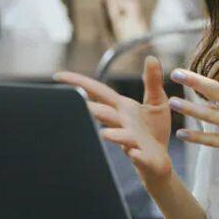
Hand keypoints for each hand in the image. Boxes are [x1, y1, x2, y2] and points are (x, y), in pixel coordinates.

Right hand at [54, 56, 173, 186]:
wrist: (160, 161)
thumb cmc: (153, 130)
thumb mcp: (156, 101)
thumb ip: (152, 80)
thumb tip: (151, 57)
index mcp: (121, 107)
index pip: (98, 92)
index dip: (79, 83)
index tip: (58, 76)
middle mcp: (122, 123)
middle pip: (104, 113)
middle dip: (92, 109)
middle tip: (79, 103)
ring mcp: (131, 140)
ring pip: (119, 136)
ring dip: (113, 134)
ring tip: (106, 134)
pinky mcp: (144, 156)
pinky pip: (138, 156)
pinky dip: (136, 155)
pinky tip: (134, 153)